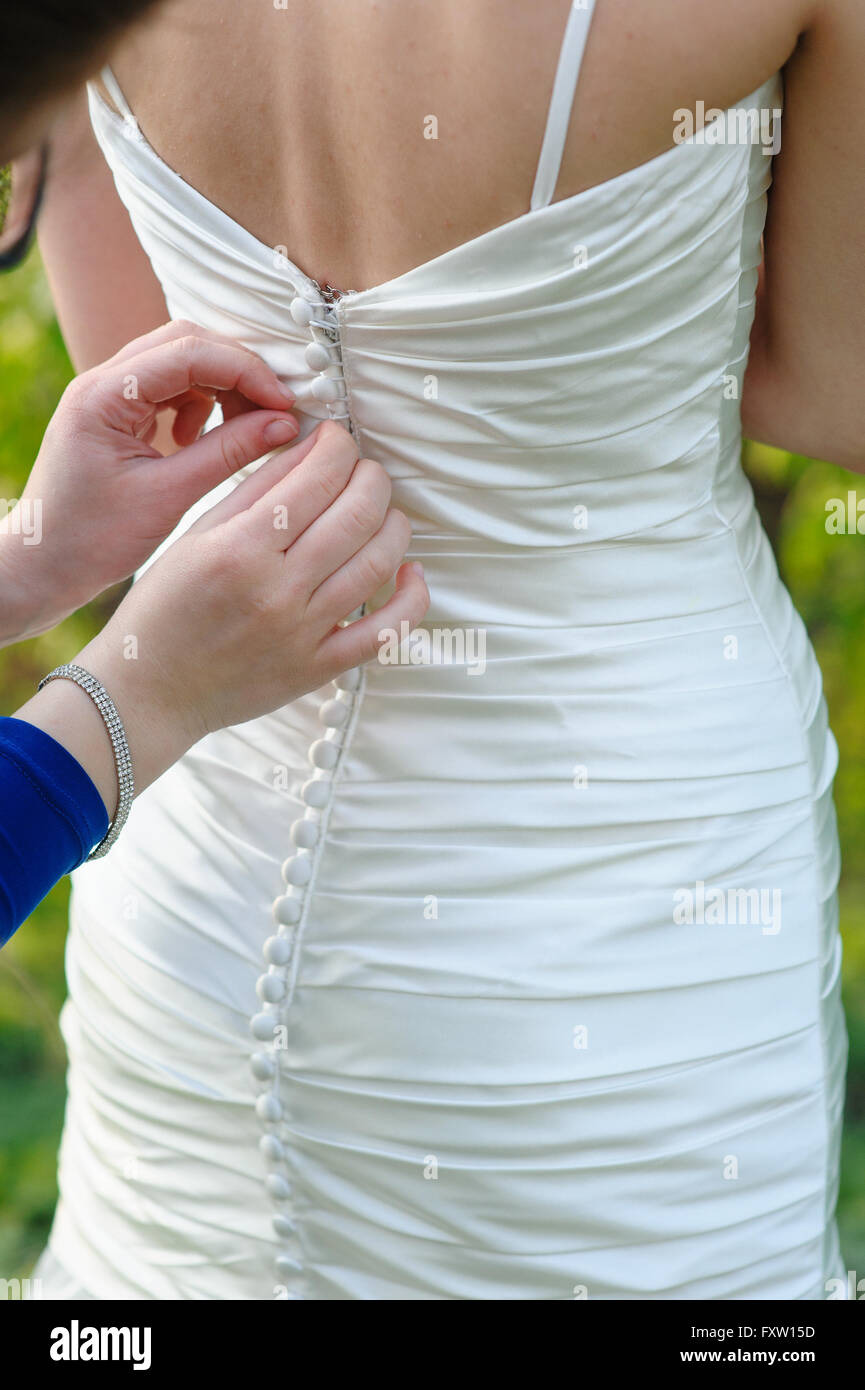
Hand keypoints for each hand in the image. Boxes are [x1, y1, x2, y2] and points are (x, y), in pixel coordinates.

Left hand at [0, 319, 298, 642]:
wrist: (44, 566)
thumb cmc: (92, 541)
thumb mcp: (168, 497)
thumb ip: (228, 454)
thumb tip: (286, 424)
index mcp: (103, 396)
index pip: (189, 352)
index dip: (246, 371)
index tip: (285, 405)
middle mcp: (102, 382)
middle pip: (187, 343)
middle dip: (238, 371)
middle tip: (275, 412)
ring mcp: (109, 394)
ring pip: (181, 361)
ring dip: (222, 387)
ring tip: (245, 430)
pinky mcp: (118, 413)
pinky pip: (170, 387)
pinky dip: (202, 404)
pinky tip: (203, 441)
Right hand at [53, 421, 428, 807]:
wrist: (152, 690)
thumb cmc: (167, 606)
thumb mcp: (198, 535)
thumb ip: (257, 488)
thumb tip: (313, 447)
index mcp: (239, 548)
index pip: (316, 478)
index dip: (340, 447)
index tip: (338, 441)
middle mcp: (276, 589)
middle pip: (357, 515)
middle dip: (372, 479)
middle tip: (364, 472)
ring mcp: (302, 633)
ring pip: (378, 563)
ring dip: (394, 525)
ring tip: (383, 513)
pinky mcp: (319, 668)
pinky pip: (386, 632)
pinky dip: (411, 598)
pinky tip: (409, 572)